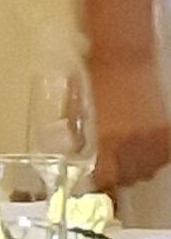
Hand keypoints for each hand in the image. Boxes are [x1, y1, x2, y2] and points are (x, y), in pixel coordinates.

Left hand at [89, 56, 170, 192]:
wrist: (123, 56)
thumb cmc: (95, 80)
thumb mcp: (80, 114)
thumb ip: (79, 140)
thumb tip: (76, 159)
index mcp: (106, 142)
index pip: (106, 180)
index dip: (101, 182)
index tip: (98, 179)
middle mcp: (131, 146)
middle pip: (128, 179)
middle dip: (119, 176)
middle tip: (113, 167)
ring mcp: (151, 140)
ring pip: (147, 170)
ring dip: (138, 167)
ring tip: (130, 156)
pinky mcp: (165, 132)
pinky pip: (162, 156)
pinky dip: (155, 155)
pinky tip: (146, 147)